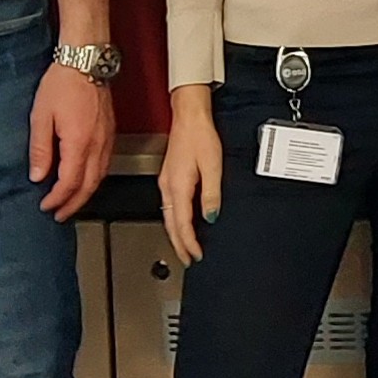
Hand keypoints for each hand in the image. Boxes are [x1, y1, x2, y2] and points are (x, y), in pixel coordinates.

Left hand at [32, 62, 115, 217]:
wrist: (87, 60)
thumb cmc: (63, 82)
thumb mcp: (41, 116)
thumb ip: (40, 149)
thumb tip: (37, 175)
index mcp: (78, 144)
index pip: (69, 183)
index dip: (57, 199)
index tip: (46, 206)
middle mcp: (97, 146)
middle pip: (88, 186)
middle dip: (73, 204)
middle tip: (60, 215)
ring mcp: (107, 140)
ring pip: (100, 178)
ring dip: (85, 194)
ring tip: (72, 203)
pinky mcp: (110, 133)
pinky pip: (105, 165)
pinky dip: (95, 179)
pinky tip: (87, 180)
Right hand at [162, 101, 224, 265]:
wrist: (189, 117)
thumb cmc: (200, 136)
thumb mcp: (212, 166)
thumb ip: (211, 194)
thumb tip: (211, 216)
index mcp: (177, 187)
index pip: (182, 224)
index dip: (189, 243)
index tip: (196, 255)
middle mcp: (167, 187)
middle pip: (171, 225)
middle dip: (179, 244)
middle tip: (188, 260)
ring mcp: (166, 183)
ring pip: (168, 217)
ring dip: (176, 234)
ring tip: (186, 247)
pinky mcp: (168, 178)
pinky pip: (170, 207)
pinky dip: (175, 221)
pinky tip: (182, 223)